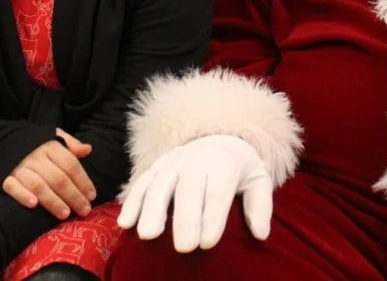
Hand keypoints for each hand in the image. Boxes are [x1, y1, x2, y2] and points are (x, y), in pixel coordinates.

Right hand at [2, 128, 95, 219]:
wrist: (2, 144)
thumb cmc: (36, 146)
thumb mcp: (55, 138)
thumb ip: (71, 144)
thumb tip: (88, 150)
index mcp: (50, 147)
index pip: (70, 164)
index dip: (82, 180)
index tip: (92, 196)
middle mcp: (35, 157)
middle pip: (58, 178)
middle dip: (73, 195)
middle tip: (84, 210)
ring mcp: (19, 168)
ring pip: (38, 185)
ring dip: (53, 201)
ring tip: (65, 214)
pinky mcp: (5, 177)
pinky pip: (12, 187)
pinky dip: (22, 195)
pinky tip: (33, 205)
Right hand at [117, 135, 271, 252]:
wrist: (219, 138)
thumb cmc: (239, 169)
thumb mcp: (258, 180)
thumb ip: (260, 205)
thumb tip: (261, 234)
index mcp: (224, 162)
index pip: (218, 190)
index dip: (213, 217)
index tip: (208, 244)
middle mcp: (196, 159)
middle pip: (189, 188)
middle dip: (186, 218)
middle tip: (184, 248)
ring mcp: (173, 162)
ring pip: (160, 184)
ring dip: (152, 209)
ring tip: (148, 236)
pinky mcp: (157, 167)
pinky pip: (142, 182)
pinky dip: (132, 202)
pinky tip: (125, 223)